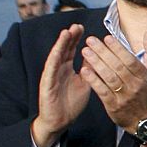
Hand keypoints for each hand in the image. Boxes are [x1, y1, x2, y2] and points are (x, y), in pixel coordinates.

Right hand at [31, 24, 91, 146]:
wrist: (59, 121)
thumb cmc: (71, 103)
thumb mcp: (84, 83)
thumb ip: (89, 70)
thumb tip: (99, 57)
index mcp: (67, 69)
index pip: (72, 50)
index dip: (77, 39)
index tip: (83, 28)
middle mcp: (58, 69)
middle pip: (64, 50)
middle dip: (70, 37)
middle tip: (77, 25)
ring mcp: (51, 76)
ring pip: (56, 56)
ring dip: (61, 44)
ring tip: (67, 32)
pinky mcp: (47, 84)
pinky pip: (51, 70)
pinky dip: (54, 59)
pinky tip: (58, 51)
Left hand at [80, 33, 146, 135]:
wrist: (143, 119)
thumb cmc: (145, 92)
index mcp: (144, 76)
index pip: (130, 59)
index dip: (118, 48)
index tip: (106, 37)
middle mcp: (135, 85)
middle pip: (118, 66)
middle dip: (103, 52)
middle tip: (90, 41)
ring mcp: (124, 96)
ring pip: (109, 77)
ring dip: (96, 63)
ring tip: (85, 51)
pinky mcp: (113, 105)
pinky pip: (102, 90)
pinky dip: (93, 80)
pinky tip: (84, 70)